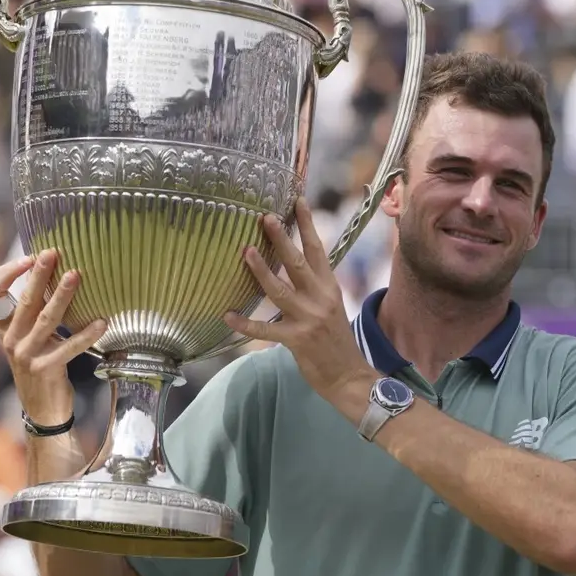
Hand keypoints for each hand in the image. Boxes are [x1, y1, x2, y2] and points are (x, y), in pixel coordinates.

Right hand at [0, 249, 106, 424]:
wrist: (42, 409)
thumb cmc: (41, 364)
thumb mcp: (31, 336)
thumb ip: (35, 310)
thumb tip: (53, 272)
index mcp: (4, 327)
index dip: (7, 272)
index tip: (29, 257)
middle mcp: (11, 339)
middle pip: (24, 300)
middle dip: (39, 274)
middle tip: (53, 253)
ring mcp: (26, 355)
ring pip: (45, 319)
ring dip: (62, 296)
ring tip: (76, 275)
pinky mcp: (45, 369)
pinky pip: (69, 347)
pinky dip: (86, 334)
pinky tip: (102, 322)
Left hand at [223, 198, 373, 396]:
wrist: (349, 375)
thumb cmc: (335, 339)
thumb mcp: (331, 305)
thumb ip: (315, 286)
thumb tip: (294, 263)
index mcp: (329, 287)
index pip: (318, 249)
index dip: (307, 224)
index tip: (297, 201)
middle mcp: (320, 298)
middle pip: (297, 262)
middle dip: (281, 238)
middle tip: (265, 217)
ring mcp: (308, 319)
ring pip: (280, 289)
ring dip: (260, 270)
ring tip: (245, 251)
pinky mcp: (297, 339)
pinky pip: (265, 329)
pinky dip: (245, 323)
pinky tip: (227, 315)